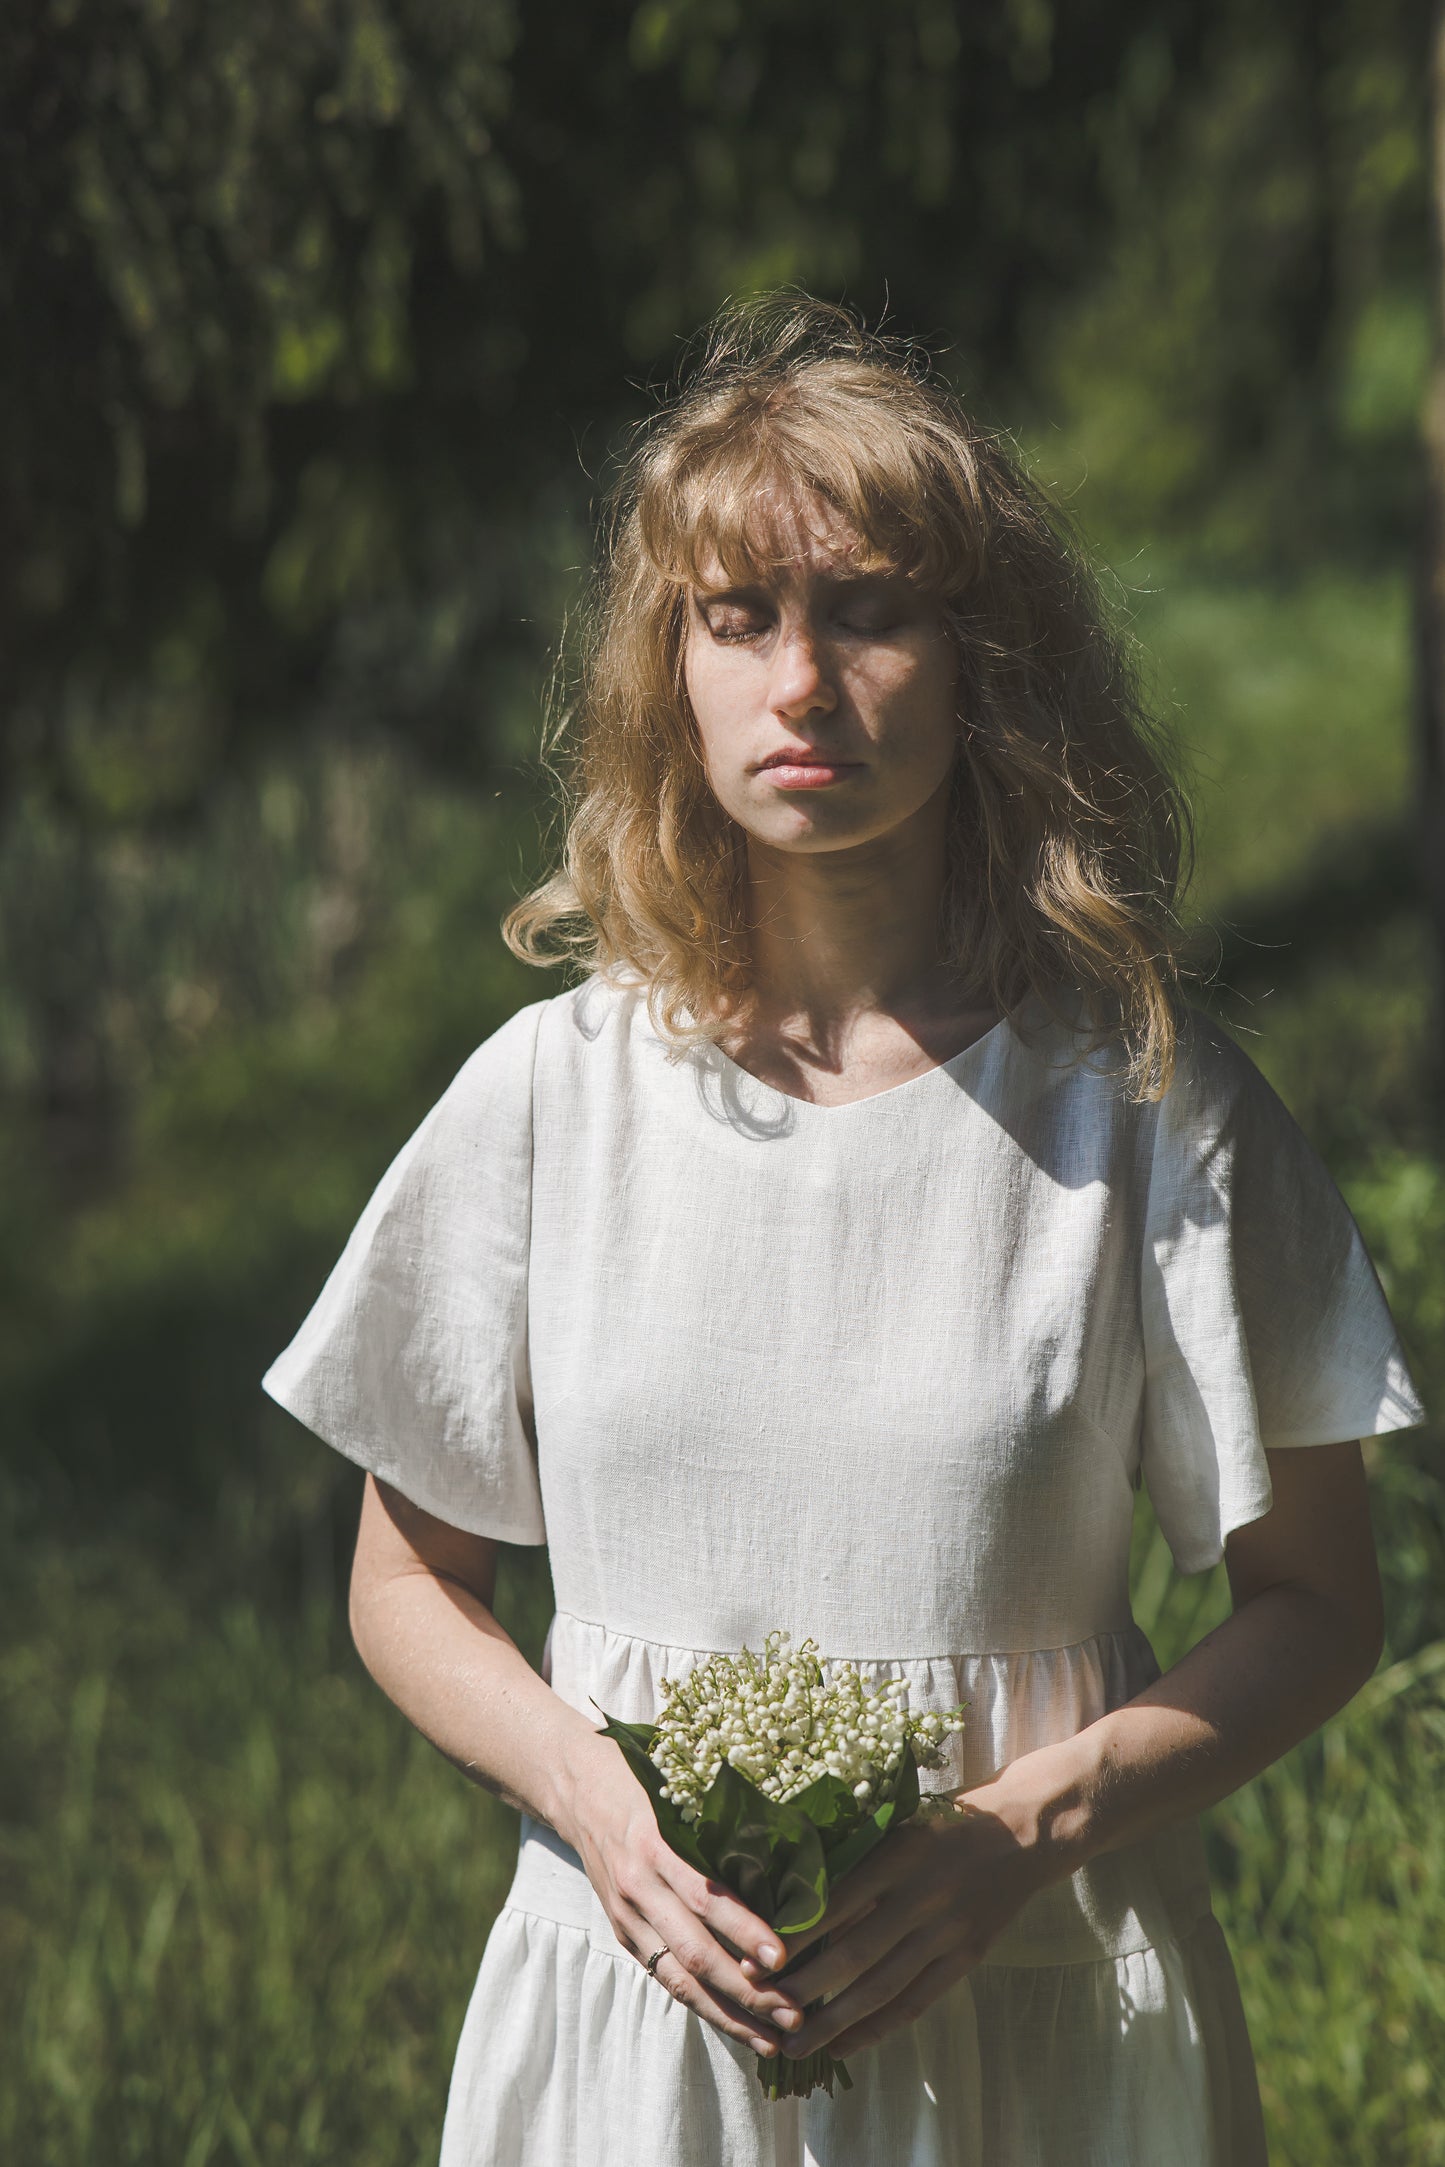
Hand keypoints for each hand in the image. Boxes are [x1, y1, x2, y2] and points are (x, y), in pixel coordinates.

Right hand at [562, 1739, 807, 2059]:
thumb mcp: (676, 1786)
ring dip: (728, 2015)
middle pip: (695, 1952)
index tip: (783, 1958)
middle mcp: (638, 1887)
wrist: (573, 1786)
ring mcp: (627, 1917)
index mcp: (654, 1845)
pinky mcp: (623, 1934)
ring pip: (679, 1979)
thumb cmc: (640, 1776)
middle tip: (795, 2014)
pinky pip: (664, 1977)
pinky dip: (701, 2005)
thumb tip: (786, 1851)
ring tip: (771, 2040)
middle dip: (747, 1991)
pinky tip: (735, 2025)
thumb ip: (716, 1821)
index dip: (743, 1930)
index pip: (704, 1897)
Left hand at [739, 1792, 1050, 2062]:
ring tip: (794, 2047)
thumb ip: (853, 1861)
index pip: (835, 1905)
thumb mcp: (896, 1826)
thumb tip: (793, 1903)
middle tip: (762, 2012)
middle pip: (856, 1954)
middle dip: (805, 1989)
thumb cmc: (944, 1821)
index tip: (753, 1962)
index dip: (793, 1939)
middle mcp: (923, 1897)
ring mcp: (948, 1932)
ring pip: (883, 1987)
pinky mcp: (967, 1957)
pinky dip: (878, 2028)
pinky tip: (844, 2045)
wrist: (1022, 1831)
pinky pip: (917, 2001)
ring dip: (835, 2021)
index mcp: (898, 1856)